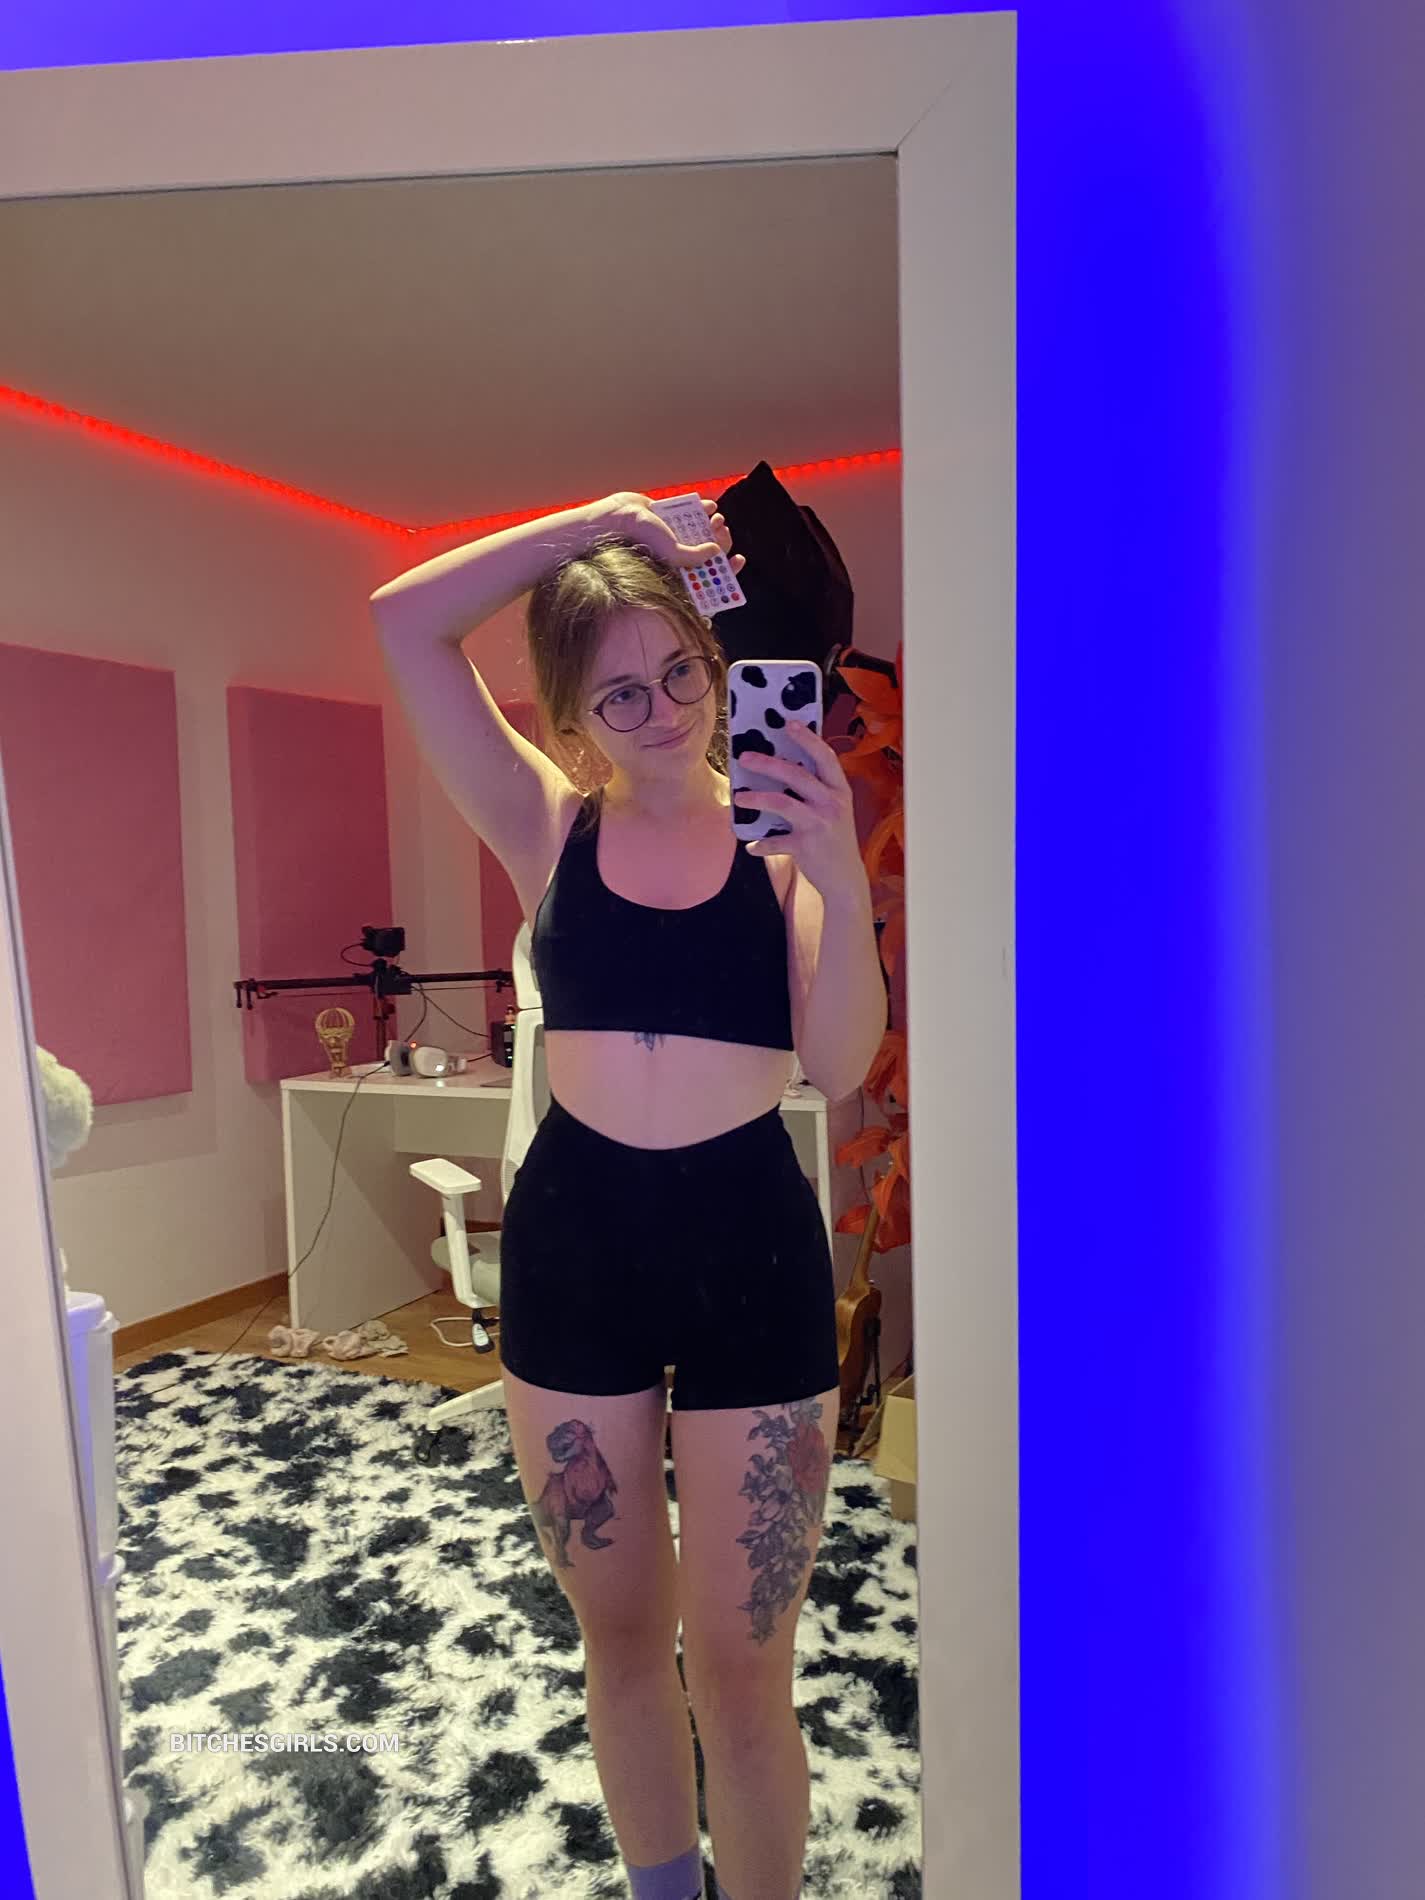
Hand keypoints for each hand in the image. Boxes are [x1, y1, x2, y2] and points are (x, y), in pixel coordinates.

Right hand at [587, 491, 746, 574]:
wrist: (616, 518)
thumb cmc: (638, 540)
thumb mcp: (672, 553)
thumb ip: (696, 556)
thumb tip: (717, 551)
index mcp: (677, 570)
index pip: (706, 575)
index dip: (725, 571)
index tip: (738, 560)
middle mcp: (675, 554)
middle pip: (706, 551)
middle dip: (719, 541)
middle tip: (723, 531)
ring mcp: (672, 534)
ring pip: (700, 531)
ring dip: (712, 525)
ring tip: (717, 519)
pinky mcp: (668, 516)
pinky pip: (690, 512)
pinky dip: (702, 508)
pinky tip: (710, 506)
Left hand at [741, 723, 868, 901]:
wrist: (845, 878)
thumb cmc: (834, 838)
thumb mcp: (834, 811)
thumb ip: (816, 791)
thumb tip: (781, 769)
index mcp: (839, 791)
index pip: (825, 757)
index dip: (807, 738)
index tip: (789, 723)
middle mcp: (832, 804)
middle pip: (796, 775)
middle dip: (767, 763)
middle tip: (745, 757)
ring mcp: (819, 824)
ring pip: (782, 803)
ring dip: (756, 798)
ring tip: (739, 798)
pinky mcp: (806, 846)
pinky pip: (775, 841)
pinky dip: (761, 844)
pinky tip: (752, 846)